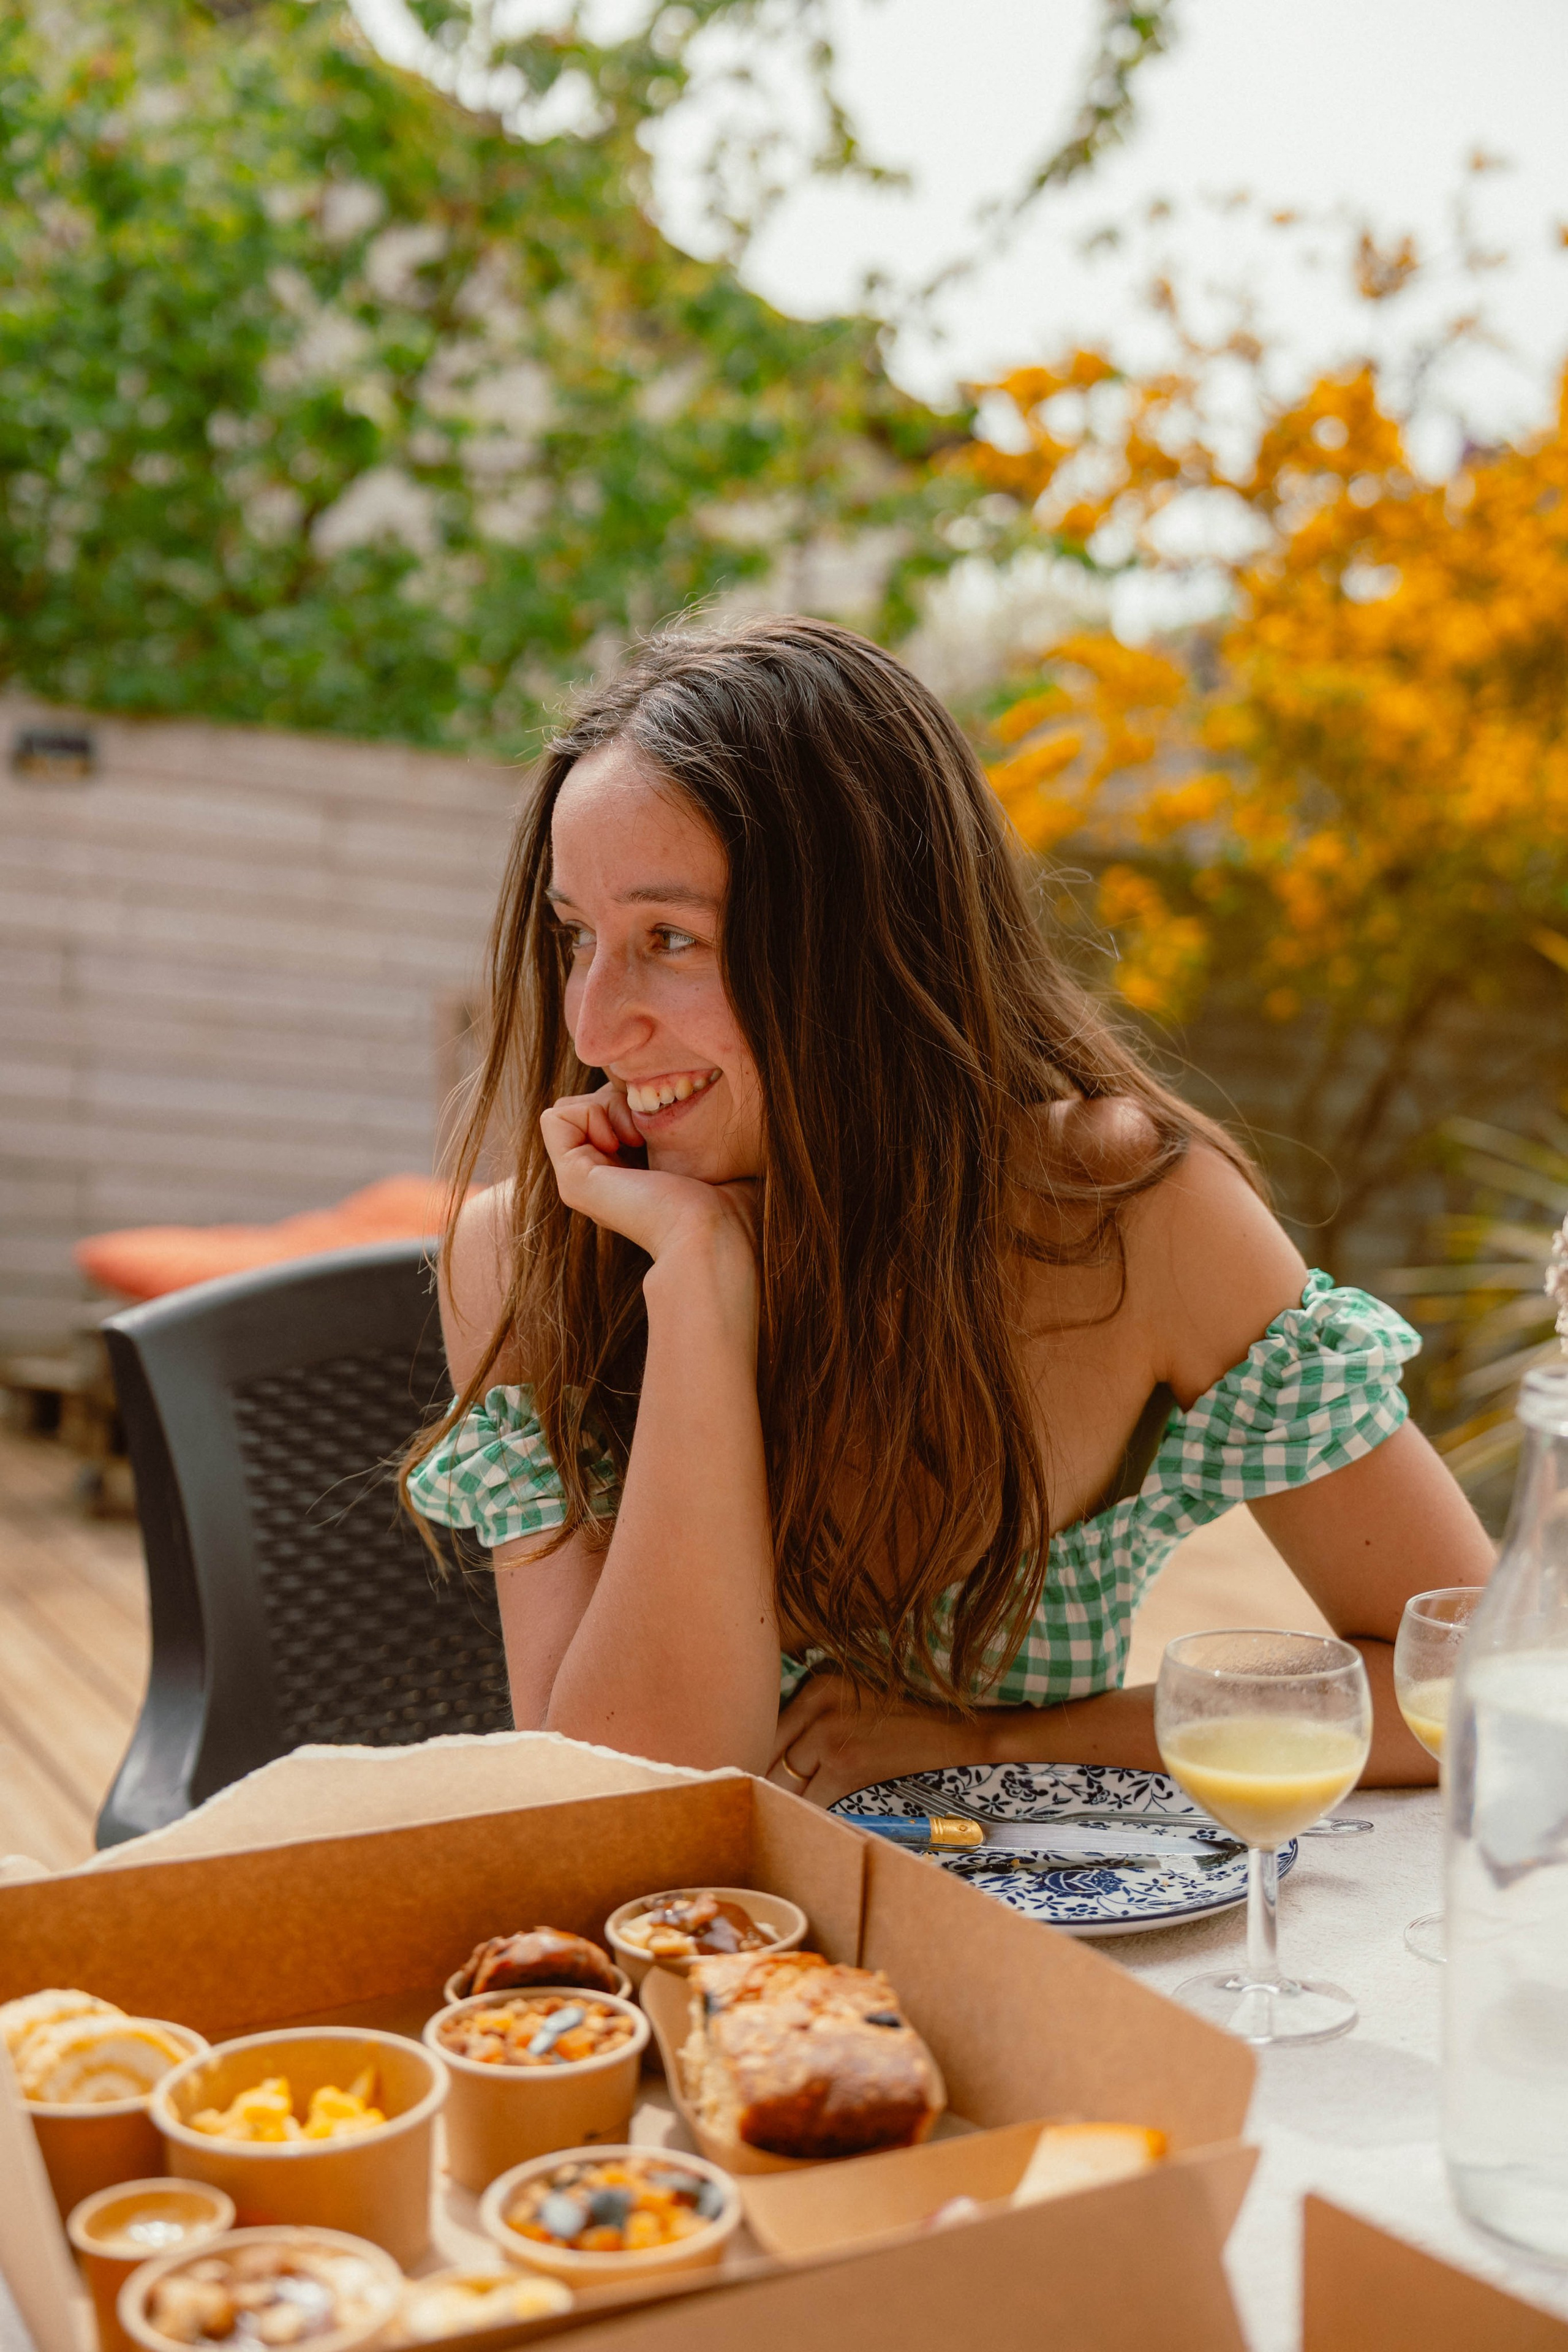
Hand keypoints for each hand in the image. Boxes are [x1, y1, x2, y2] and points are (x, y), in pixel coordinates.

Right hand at [541, 1084, 756, 1269]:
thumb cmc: (727, 1195)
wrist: (716, 1232)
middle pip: (588, 1104)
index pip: (610, 1108)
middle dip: (619, 1098)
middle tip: (649, 1129)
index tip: (666, 1120)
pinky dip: (590, 1112)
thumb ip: (680, 1123)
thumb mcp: (701, 1146)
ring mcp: (582, 1182)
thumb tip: (679, 1087)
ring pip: (569, 1109)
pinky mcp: (573, 1181)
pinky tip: (624, 1140)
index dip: (634, 1098)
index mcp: (628, 1174)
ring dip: (605, 1104)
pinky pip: (555, 1117)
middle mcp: (600, 1179)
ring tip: (638, 1136)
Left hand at [766, 1673, 992, 1809]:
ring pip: (785, 1784)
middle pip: (769, 1758)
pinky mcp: (845, 1768)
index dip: (758, 1763)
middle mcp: (818, 1706)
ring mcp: (830, 1736)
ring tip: (790, 1820)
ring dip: (788, 1805)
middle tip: (766, 1807)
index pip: (767, 1732)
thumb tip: (765, 1763)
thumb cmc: (907, 1730)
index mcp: (819, 1687)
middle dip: (770, 1786)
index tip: (754, 1783)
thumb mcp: (854, 1707)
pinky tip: (820, 1824)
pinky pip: (810, 1802)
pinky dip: (812, 1816)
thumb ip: (812, 1726)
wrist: (958, 1742)